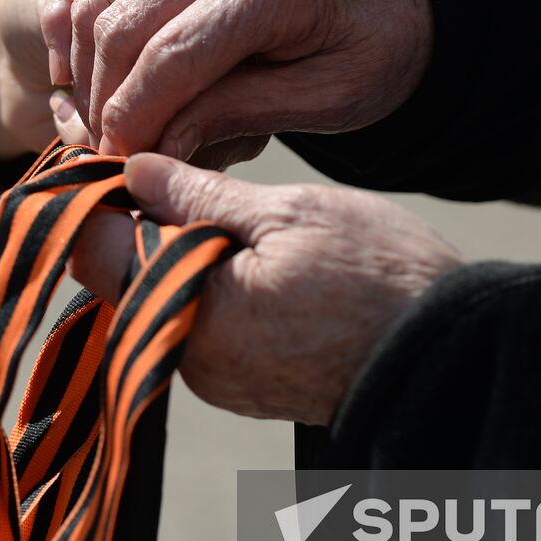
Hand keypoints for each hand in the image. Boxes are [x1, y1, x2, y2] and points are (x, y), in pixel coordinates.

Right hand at [40, 0, 432, 162]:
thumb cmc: (375, 47)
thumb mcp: (331, 97)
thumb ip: (241, 114)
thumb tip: (152, 146)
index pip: (174, 56)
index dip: (134, 119)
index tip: (117, 166)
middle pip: (124, 26)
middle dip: (103, 101)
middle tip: (102, 154)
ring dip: (83, 67)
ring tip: (92, 121)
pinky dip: (72, 13)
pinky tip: (71, 65)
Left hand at [71, 154, 462, 424]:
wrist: (447, 361)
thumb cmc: (378, 279)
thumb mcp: (288, 212)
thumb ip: (198, 192)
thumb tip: (131, 166)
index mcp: (187, 310)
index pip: (93, 248)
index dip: (96, 195)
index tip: (121, 154)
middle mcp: (184, 357)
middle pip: (122, 274)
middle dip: (140, 221)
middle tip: (181, 171)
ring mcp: (212, 379)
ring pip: (160, 297)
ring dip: (176, 251)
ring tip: (225, 208)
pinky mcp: (239, 385)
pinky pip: (197, 324)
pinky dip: (207, 284)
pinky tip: (248, 253)